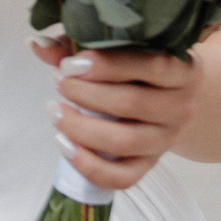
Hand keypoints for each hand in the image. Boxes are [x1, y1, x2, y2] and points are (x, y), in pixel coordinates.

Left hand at [31, 34, 200, 191]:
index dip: (106, 65)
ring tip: (55, 111)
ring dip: (81, 128)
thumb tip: (38, 44)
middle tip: (58, 81)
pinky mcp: (150, 165)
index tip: (69, 64)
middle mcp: (181, 107)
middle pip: (131, 104)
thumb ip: (79, 44)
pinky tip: (63, 144)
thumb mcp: (118, 48)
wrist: (172, 99)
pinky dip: (89, 165)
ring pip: (124, 142)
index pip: (150, 66)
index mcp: (182, 70)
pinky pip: (122, 177)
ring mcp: (166, 140)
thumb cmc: (139, 66)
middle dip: (86, 94)